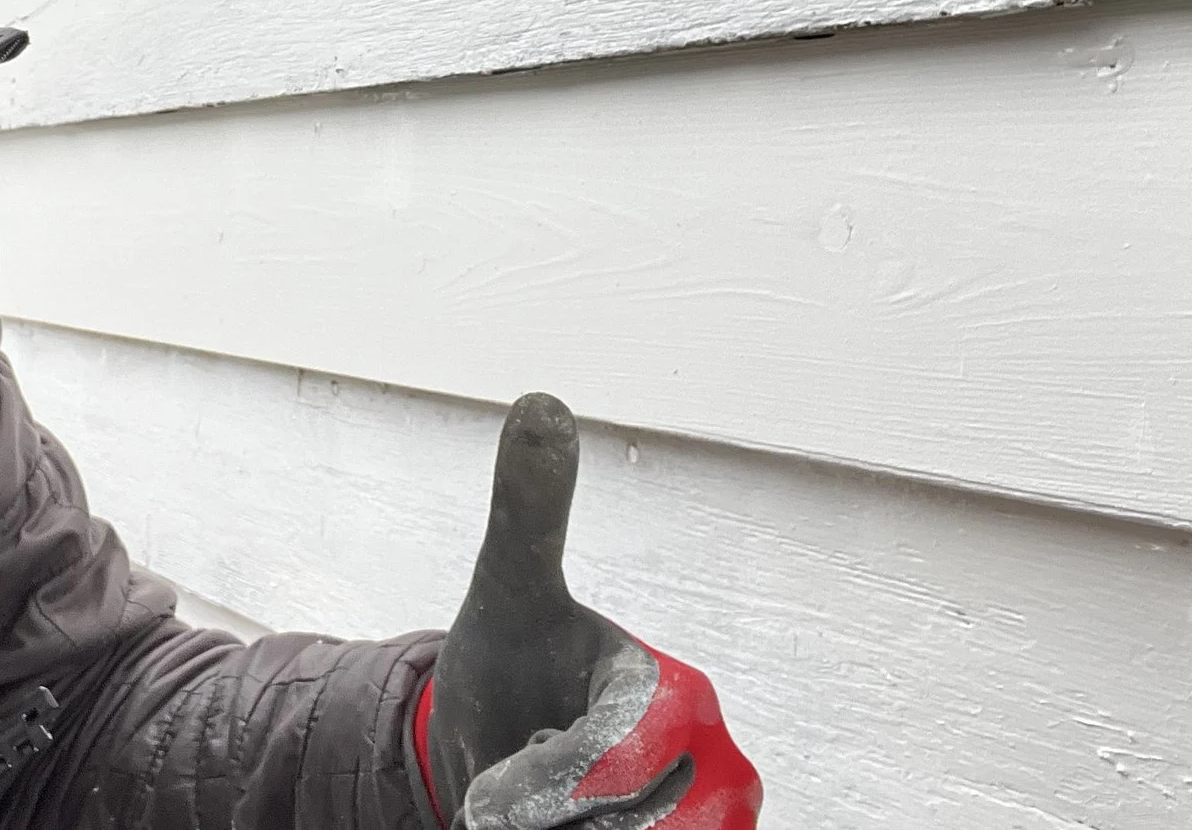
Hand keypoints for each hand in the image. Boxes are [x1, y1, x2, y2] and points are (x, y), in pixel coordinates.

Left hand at [417, 394, 759, 829]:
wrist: (486, 740)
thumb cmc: (508, 657)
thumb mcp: (506, 584)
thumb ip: (529, 509)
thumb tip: (541, 403)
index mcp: (670, 692)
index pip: (614, 758)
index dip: (548, 772)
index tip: (511, 760)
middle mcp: (704, 764)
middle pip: (621, 824)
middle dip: (553, 816)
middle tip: (525, 772)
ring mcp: (694, 821)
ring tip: (535, 804)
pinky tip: (548, 824)